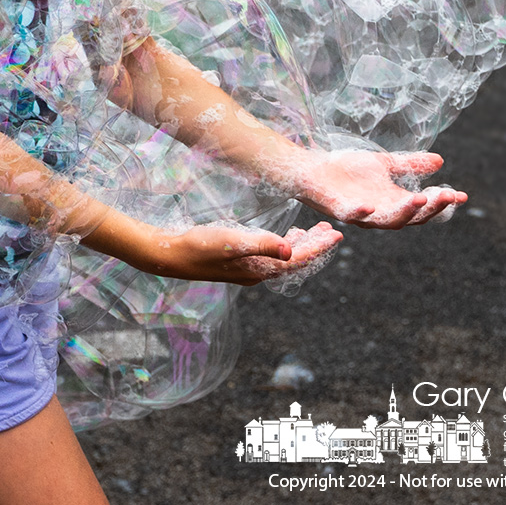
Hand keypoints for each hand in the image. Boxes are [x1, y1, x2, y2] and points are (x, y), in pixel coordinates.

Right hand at [136, 221, 340, 285]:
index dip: (319, 247)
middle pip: (294, 262)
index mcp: (259, 270)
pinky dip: (282, 245)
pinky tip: (283, 236)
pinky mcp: (236, 261)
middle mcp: (256, 274)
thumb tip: (291, 250)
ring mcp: (246, 269)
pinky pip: (269, 255)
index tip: (337, 234)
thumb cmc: (198, 246)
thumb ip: (261, 245)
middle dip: (314, 246)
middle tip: (332, 231)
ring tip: (315, 231)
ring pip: (282, 259)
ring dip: (300, 244)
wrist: (168, 255)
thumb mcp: (231, 242)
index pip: (298, 260)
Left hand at [282, 148, 464, 227]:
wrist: (311, 169)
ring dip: (405, 211)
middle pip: (411, 218)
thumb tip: (441, 160)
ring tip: (421, 197)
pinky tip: (371, 204)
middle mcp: (380, 213)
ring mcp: (360, 214)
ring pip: (387, 221)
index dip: (442, 204)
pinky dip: (361, 212)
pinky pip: (351, 216)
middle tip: (447, 196)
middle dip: (431, 208)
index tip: (462, 195)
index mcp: (393, 203)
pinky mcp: (338, 209)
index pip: (423, 208)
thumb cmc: (346, 169)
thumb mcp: (384, 164)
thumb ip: (410, 165)